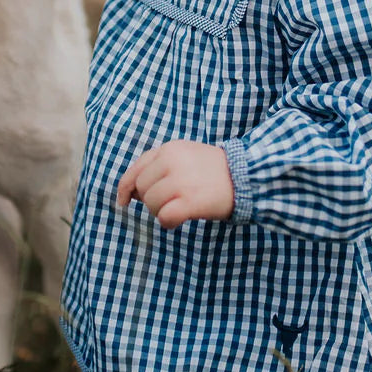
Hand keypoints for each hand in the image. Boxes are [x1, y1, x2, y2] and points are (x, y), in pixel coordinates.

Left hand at [116, 140, 234, 229]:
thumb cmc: (216, 170)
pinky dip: (168, 222)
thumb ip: (159, 166)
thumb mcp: (186, 155)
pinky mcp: (190, 201)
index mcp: (169, 149)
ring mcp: (180, 181)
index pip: (136, 169)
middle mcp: (171, 162)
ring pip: (152, 204)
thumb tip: (131, 192)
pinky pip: (164, 217)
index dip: (125, 187)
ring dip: (161, 211)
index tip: (123, 201)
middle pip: (142, 189)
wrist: (247, 177)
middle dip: (151, 200)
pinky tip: (180, 219)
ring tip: (181, 208)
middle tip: (171, 202)